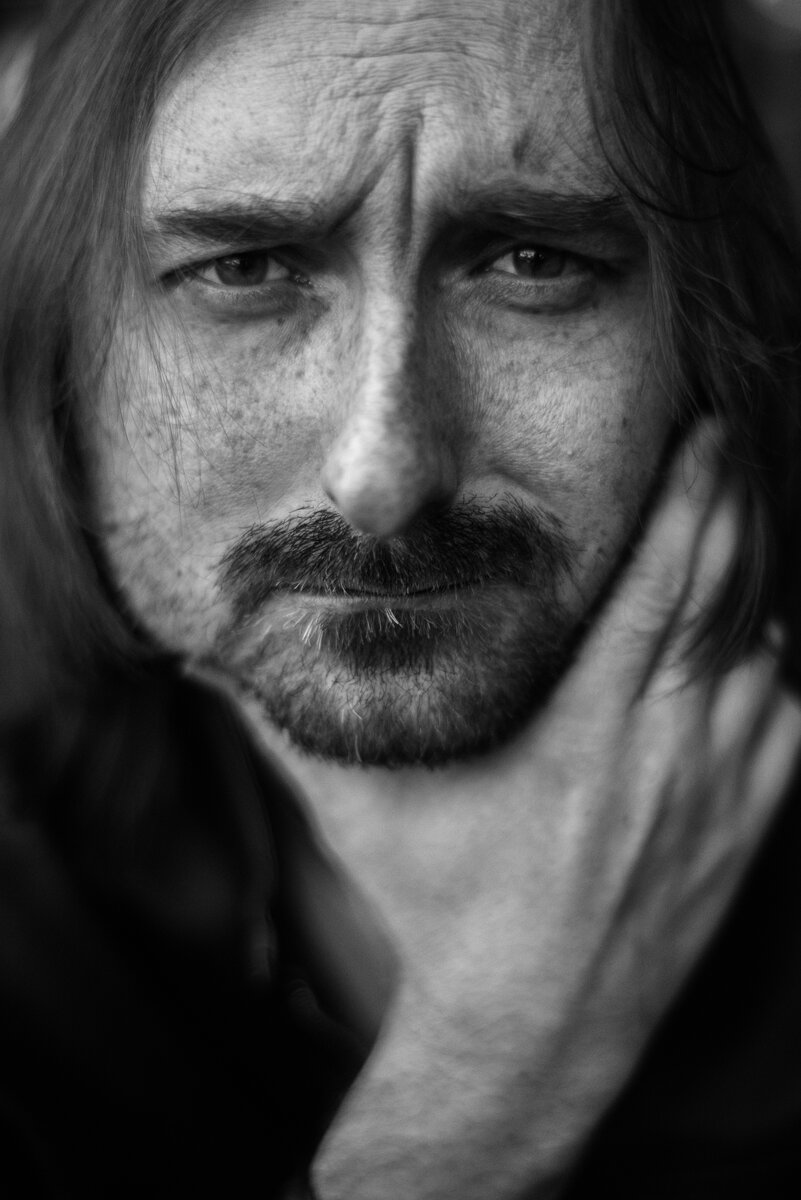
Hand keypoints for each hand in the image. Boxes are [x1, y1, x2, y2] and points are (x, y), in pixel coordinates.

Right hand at [306, 424, 800, 1199]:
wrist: (532, 1037)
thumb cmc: (446, 913)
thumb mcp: (362, 814)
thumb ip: (287, 728)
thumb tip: (205, 662)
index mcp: (583, 733)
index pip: (660, 589)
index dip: (690, 501)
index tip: (704, 435)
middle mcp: (667, 751)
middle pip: (727, 600)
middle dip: (734, 507)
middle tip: (727, 442)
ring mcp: (719, 792)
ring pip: (767, 654)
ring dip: (757, 578)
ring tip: (741, 515)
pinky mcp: (745, 829)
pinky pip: (788, 720)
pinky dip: (776, 661)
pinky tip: (760, 631)